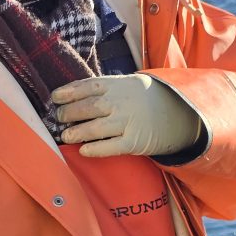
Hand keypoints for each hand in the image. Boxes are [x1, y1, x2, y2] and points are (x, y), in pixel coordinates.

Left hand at [52, 74, 202, 157]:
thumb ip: (105, 88)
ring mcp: (129, 122)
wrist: (180, 113)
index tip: (55, 98)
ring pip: (96, 127)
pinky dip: (95, 148)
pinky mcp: (135, 142)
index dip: (70, 92)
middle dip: (70, 112)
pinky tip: (83, 150)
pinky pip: (111, 147)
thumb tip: (72, 95)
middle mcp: (123, 102)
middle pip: (90, 106)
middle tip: (60, 118)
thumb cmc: (146, 99)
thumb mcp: (129, 84)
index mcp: (119, 85)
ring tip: (66, 136)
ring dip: (77, 132)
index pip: (89, 86)